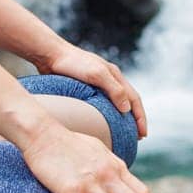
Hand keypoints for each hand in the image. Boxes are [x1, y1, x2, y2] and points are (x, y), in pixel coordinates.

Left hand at [31, 40, 147, 140]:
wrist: (49, 54)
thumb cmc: (72, 63)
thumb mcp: (97, 74)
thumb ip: (114, 89)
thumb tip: (127, 109)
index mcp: (115, 75)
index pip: (134, 99)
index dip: (140, 117)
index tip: (143, 134)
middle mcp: (109, 79)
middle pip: (128, 101)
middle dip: (135, 119)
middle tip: (138, 138)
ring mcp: (97, 83)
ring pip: (116, 103)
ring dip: (123, 118)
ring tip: (124, 133)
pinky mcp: (85, 88)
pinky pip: (102, 104)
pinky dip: (108, 115)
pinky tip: (103, 124)